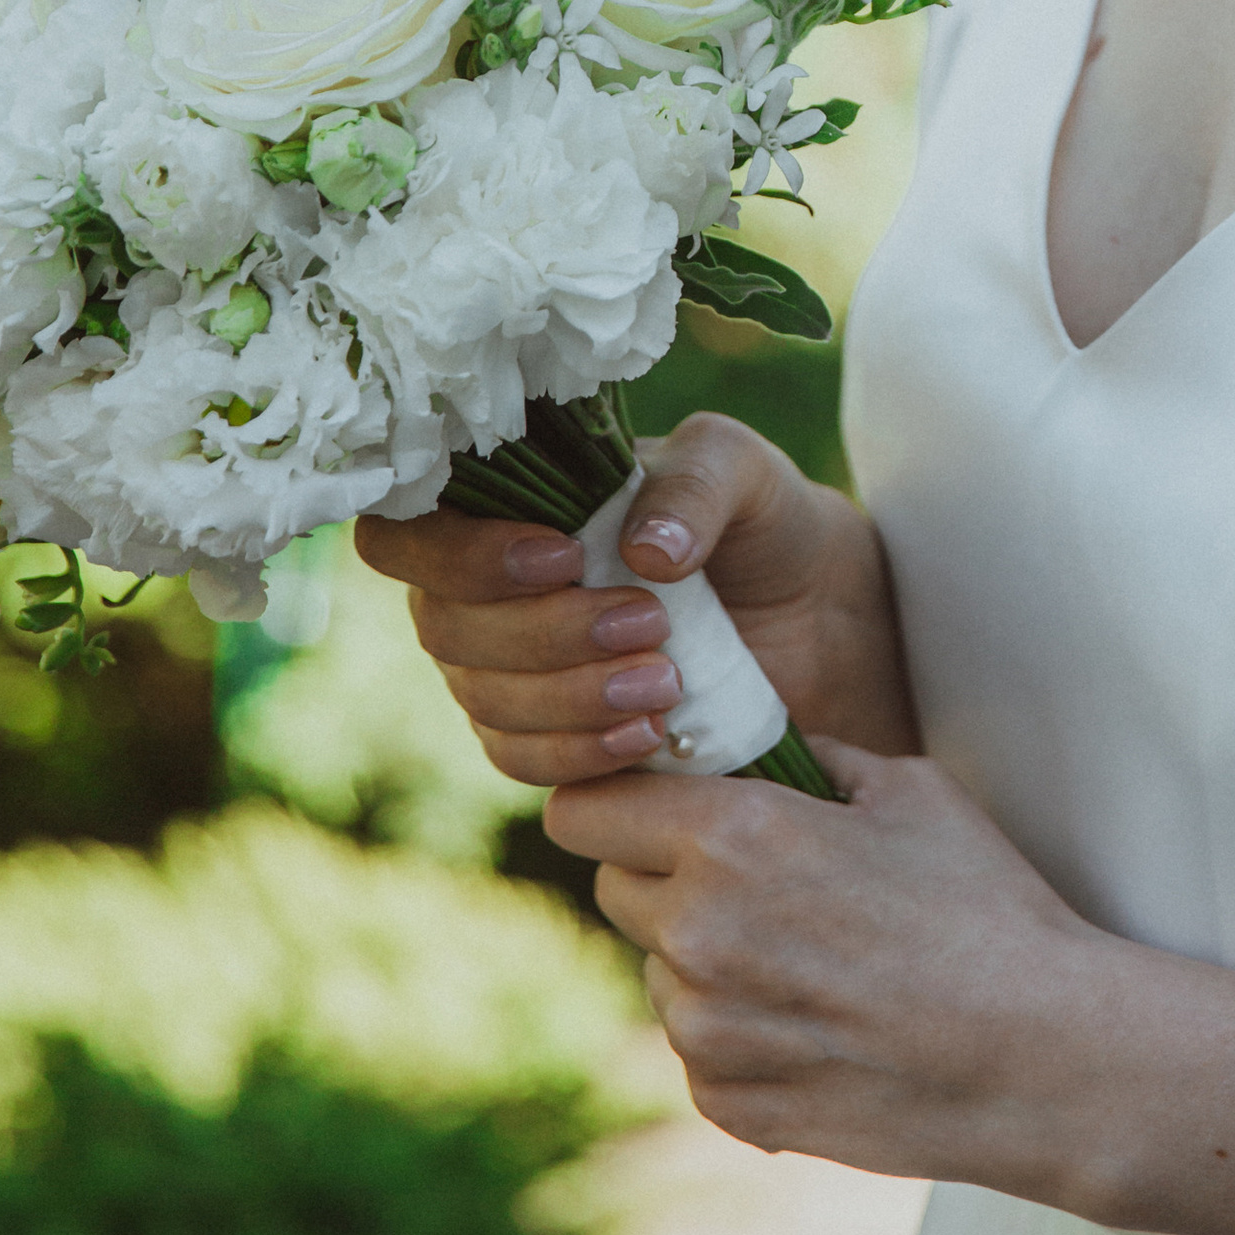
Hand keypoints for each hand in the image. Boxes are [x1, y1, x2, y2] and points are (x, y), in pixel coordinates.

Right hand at [352, 411, 921, 783]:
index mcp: (513, 500)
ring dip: (565, 698)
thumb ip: (696, 483)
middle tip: (649, 626)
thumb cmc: (770, 524)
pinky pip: (519, 760)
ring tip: (667, 683)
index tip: (561, 558)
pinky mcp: (549, 735)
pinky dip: (578, 753)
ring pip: (479, 698)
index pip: (409, 527)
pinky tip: (651, 734)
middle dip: (542, 633)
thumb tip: (641, 549)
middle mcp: (490, 585)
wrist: (826, 626)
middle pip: (442, 624)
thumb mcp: (749, 475)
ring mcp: (511, 666)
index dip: (460, 552)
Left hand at [552, 742, 1121, 1192]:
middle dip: (663, 873)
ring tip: (809, 961)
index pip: (584, 808)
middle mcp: (698, 933)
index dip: (614, 798)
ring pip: (658, 974)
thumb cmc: (986, 909)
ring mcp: (706, 1030)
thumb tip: (759, 752)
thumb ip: (812, 762)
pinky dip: (740, 1034)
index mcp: (734, 837)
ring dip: (705, 960)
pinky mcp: (728, 1102)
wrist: (1042, 1056)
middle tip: (748, 879)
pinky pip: (699, 1050)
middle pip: (612, 888)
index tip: (647, 802)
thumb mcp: (910, 791)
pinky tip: (824, 1024)